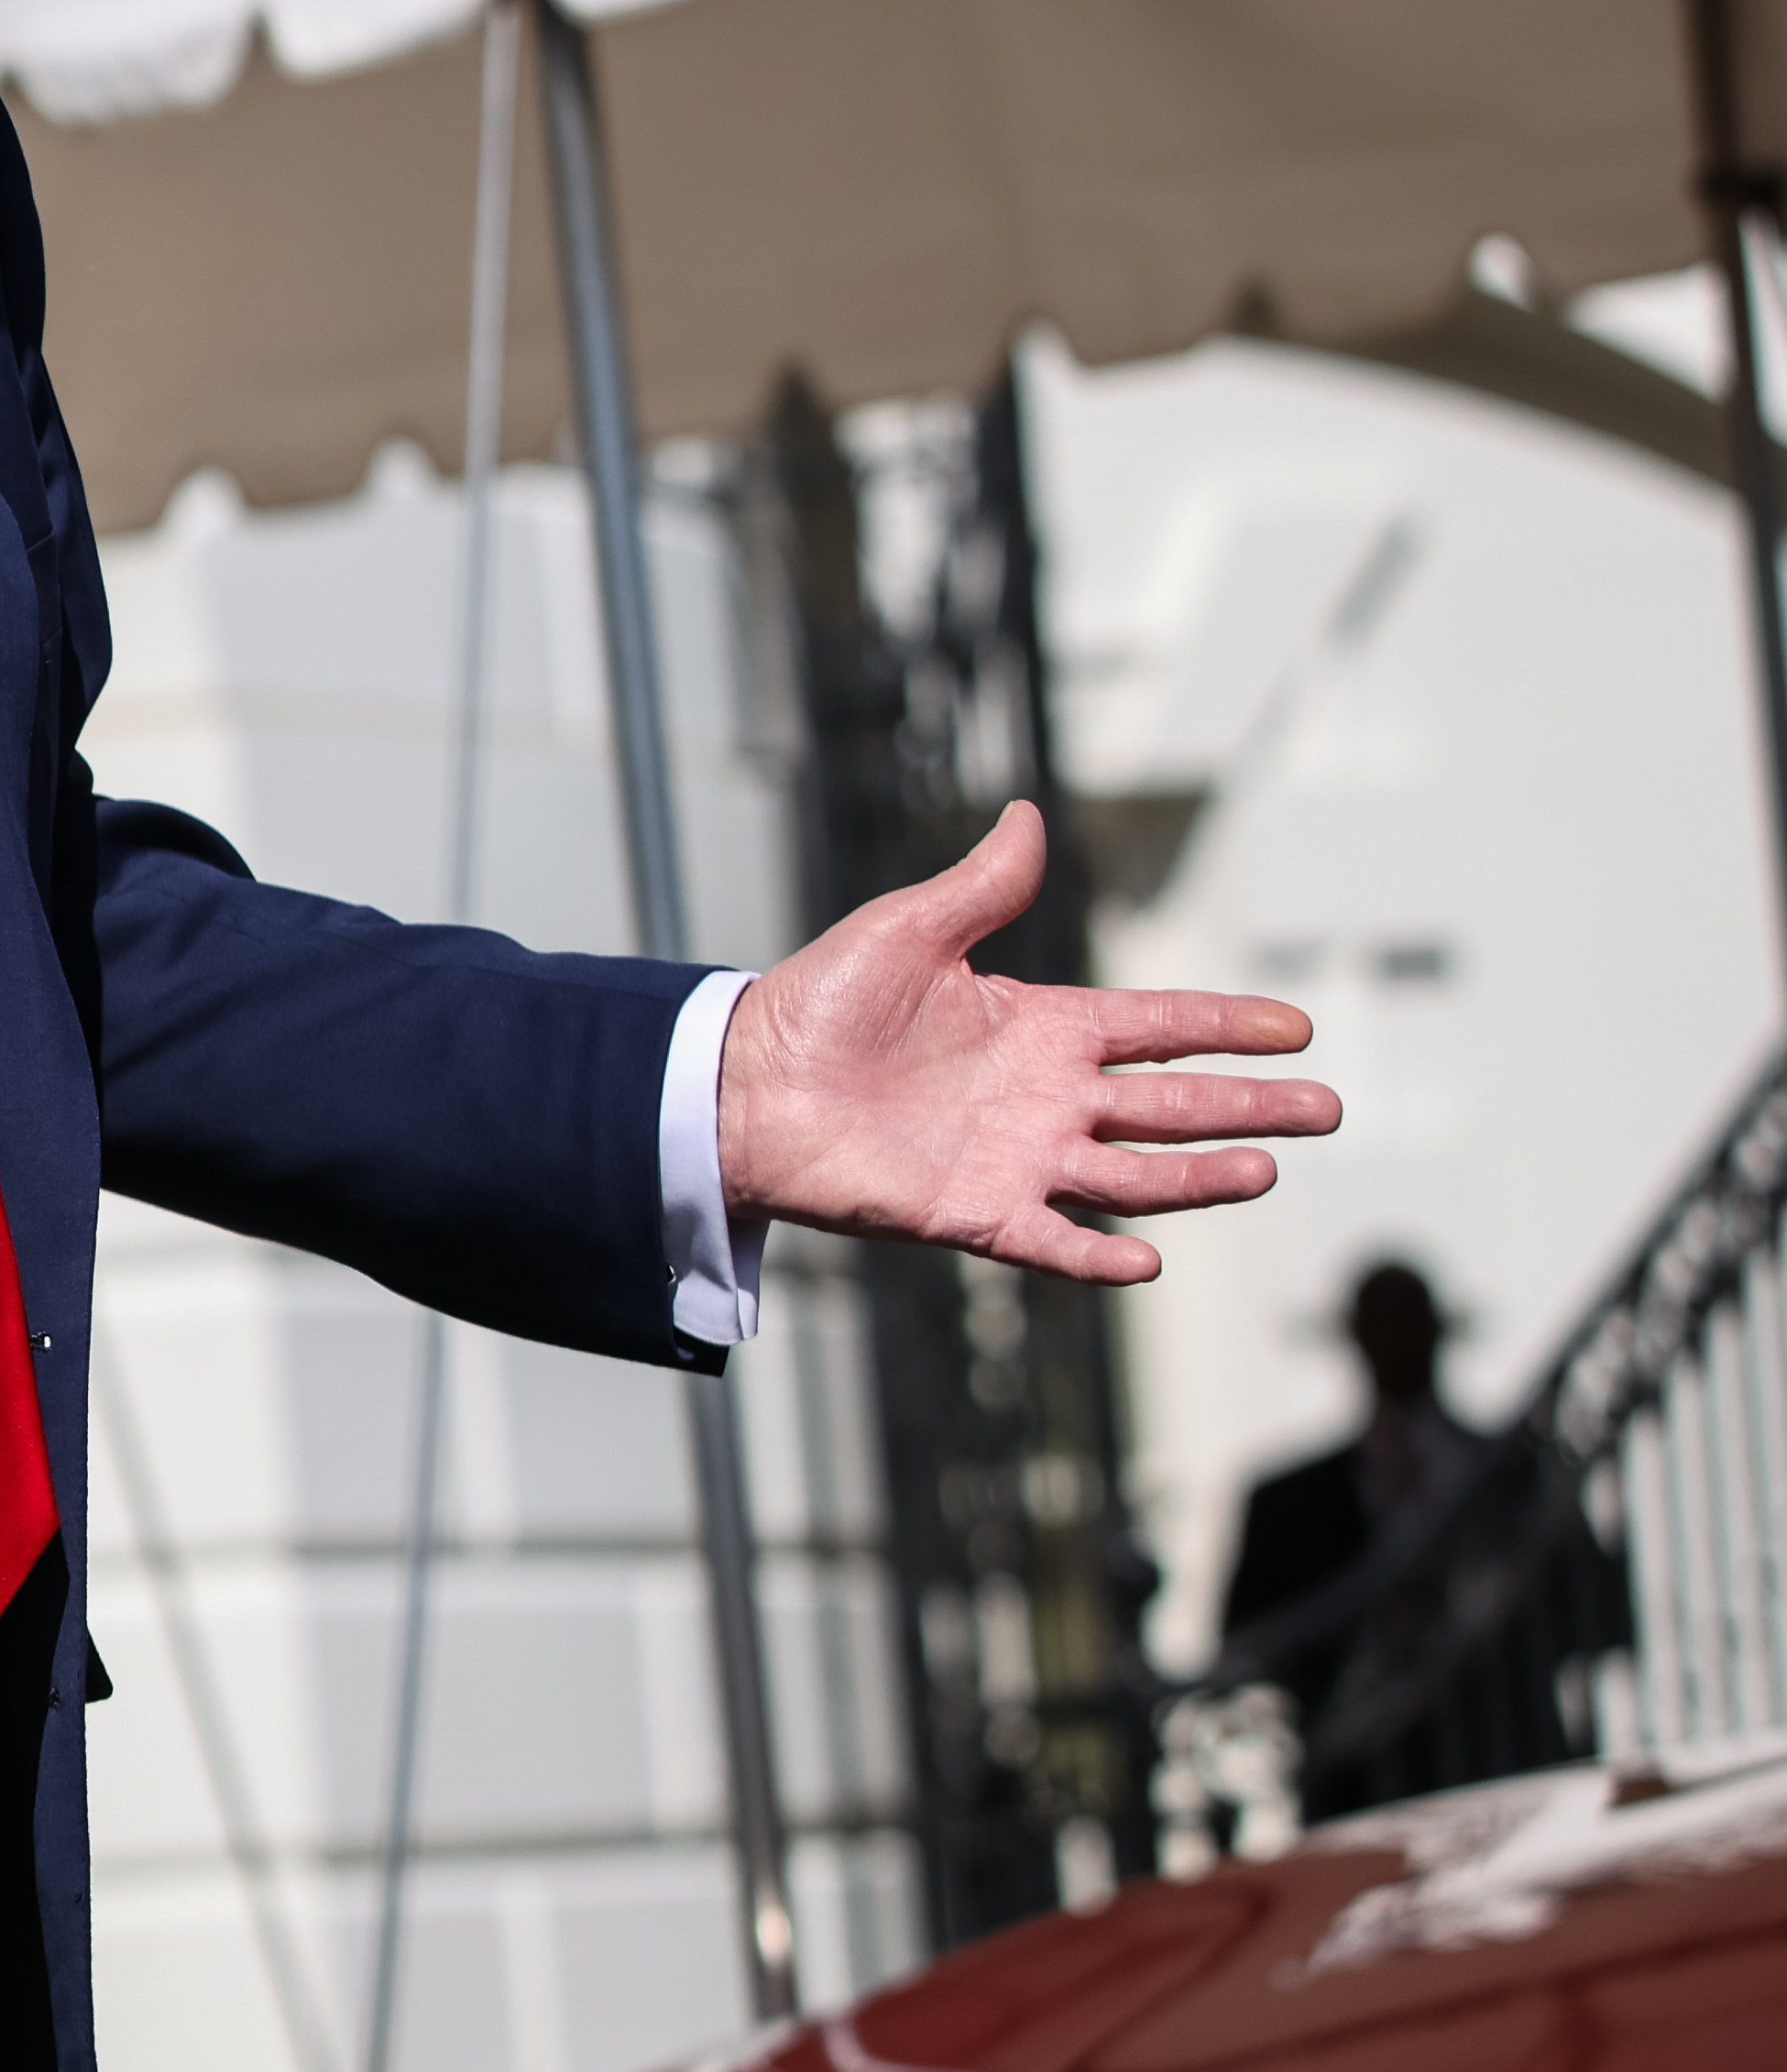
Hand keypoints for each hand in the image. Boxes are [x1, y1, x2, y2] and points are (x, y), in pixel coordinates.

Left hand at [711, 802, 1329, 1283]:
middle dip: (1250, 1107)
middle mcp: (1045, 1096)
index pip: (1158, 1027)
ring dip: (1199, 1177)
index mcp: (1040, 1025)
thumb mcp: (908, 929)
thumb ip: (981, 886)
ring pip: (1134, 1175)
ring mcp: (1017, 1158)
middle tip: (1329, 1108)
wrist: (743, 1082)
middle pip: (1172, 1106)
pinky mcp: (974, 1211)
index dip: (1226, 1027)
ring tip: (1266, 1169)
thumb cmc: (819, 1002)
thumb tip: (1028, 813)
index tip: (1298, 1028)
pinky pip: (1051, 1240)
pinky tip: (1149, 1259)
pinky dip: (1098, 1254)